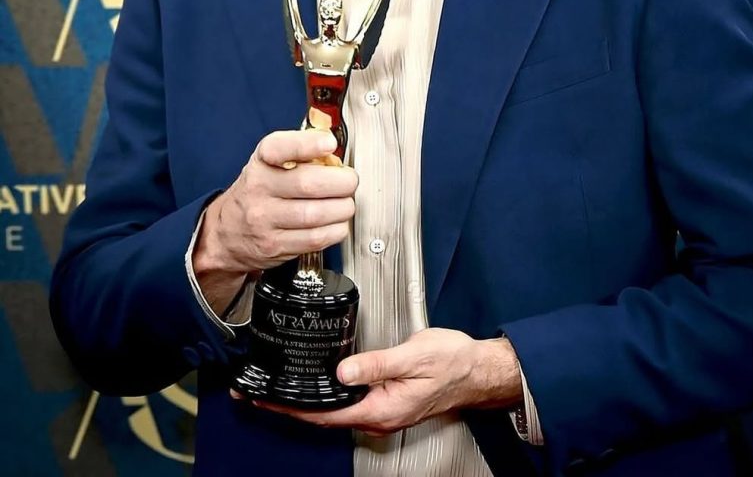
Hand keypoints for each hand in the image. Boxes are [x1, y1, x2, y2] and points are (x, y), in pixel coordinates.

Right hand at [192, 119, 358, 311]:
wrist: (227, 232)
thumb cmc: (258, 190)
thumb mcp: (270, 161)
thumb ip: (301, 149)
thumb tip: (334, 146)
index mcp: (261, 162)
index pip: (280, 148)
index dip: (308, 144)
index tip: (329, 143)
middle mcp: (259, 189)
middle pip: (308, 184)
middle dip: (341, 182)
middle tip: (349, 181)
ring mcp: (265, 220)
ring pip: (315, 214)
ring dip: (342, 208)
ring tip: (345, 203)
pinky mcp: (275, 246)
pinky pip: (315, 238)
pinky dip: (336, 230)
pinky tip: (337, 222)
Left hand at [244, 329, 522, 436]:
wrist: (478, 369)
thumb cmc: (453, 363)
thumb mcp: (413, 356)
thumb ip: (376, 364)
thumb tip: (342, 371)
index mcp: (379, 409)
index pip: (323, 413)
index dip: (289, 406)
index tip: (262, 397)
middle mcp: (377, 414)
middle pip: (321, 414)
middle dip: (287, 404)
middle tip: (255, 390)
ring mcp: (380, 408)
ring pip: (332, 408)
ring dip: (303, 398)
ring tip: (275, 386)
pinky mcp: (385, 398)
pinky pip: (346, 400)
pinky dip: (323, 392)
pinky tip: (314, 381)